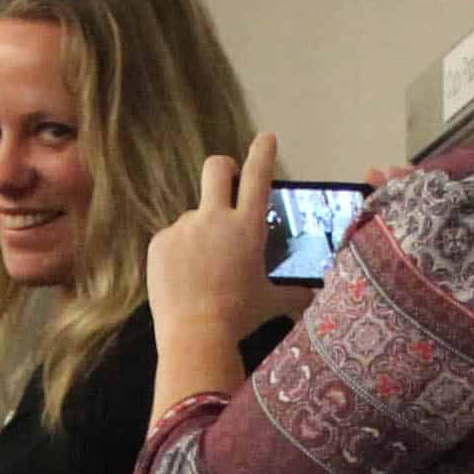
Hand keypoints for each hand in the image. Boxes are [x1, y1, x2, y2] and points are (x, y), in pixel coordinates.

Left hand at [145, 130, 295, 355]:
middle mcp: (215, 218)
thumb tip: (314, 296)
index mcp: (247, 226)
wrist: (194, 335)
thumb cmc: (238, 317)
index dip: (263, 152)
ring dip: (200, 233)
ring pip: (193, 217)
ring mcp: (184, 228)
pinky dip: (178, 255)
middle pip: (216, 168)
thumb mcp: (270, 303)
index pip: (258, 175)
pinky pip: (172, 240)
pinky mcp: (160, 243)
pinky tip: (183, 280)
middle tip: (226, 180)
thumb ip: (293, 293)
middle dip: (223, 167)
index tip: (266, 138)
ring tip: (201, 272)